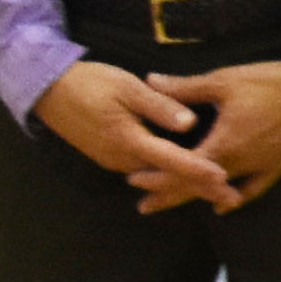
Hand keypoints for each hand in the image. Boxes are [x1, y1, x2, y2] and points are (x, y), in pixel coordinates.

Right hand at [36, 55, 238, 212]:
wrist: (48, 90)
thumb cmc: (91, 83)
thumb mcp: (127, 88)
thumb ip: (159, 106)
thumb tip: (190, 124)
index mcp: (129, 141)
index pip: (172, 161)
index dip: (199, 171)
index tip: (224, 180)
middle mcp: (122, 158)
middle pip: (167, 176)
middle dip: (199, 186)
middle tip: (232, 198)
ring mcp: (114, 159)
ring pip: (156, 175)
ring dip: (184, 183)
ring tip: (215, 190)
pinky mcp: (111, 155)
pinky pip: (145, 169)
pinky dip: (167, 175)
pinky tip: (183, 175)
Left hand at [147, 47, 280, 205]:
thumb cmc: (268, 82)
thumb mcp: (223, 81)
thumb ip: (184, 87)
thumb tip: (149, 82)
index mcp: (223, 144)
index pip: (180, 168)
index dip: (155, 177)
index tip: (132, 180)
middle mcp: (239, 164)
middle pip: (196, 187)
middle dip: (168, 195)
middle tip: (143, 205)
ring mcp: (260, 168)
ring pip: (220, 191)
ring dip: (196, 197)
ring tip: (175, 204)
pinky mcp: (278, 166)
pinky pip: (252, 190)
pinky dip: (234, 198)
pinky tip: (224, 206)